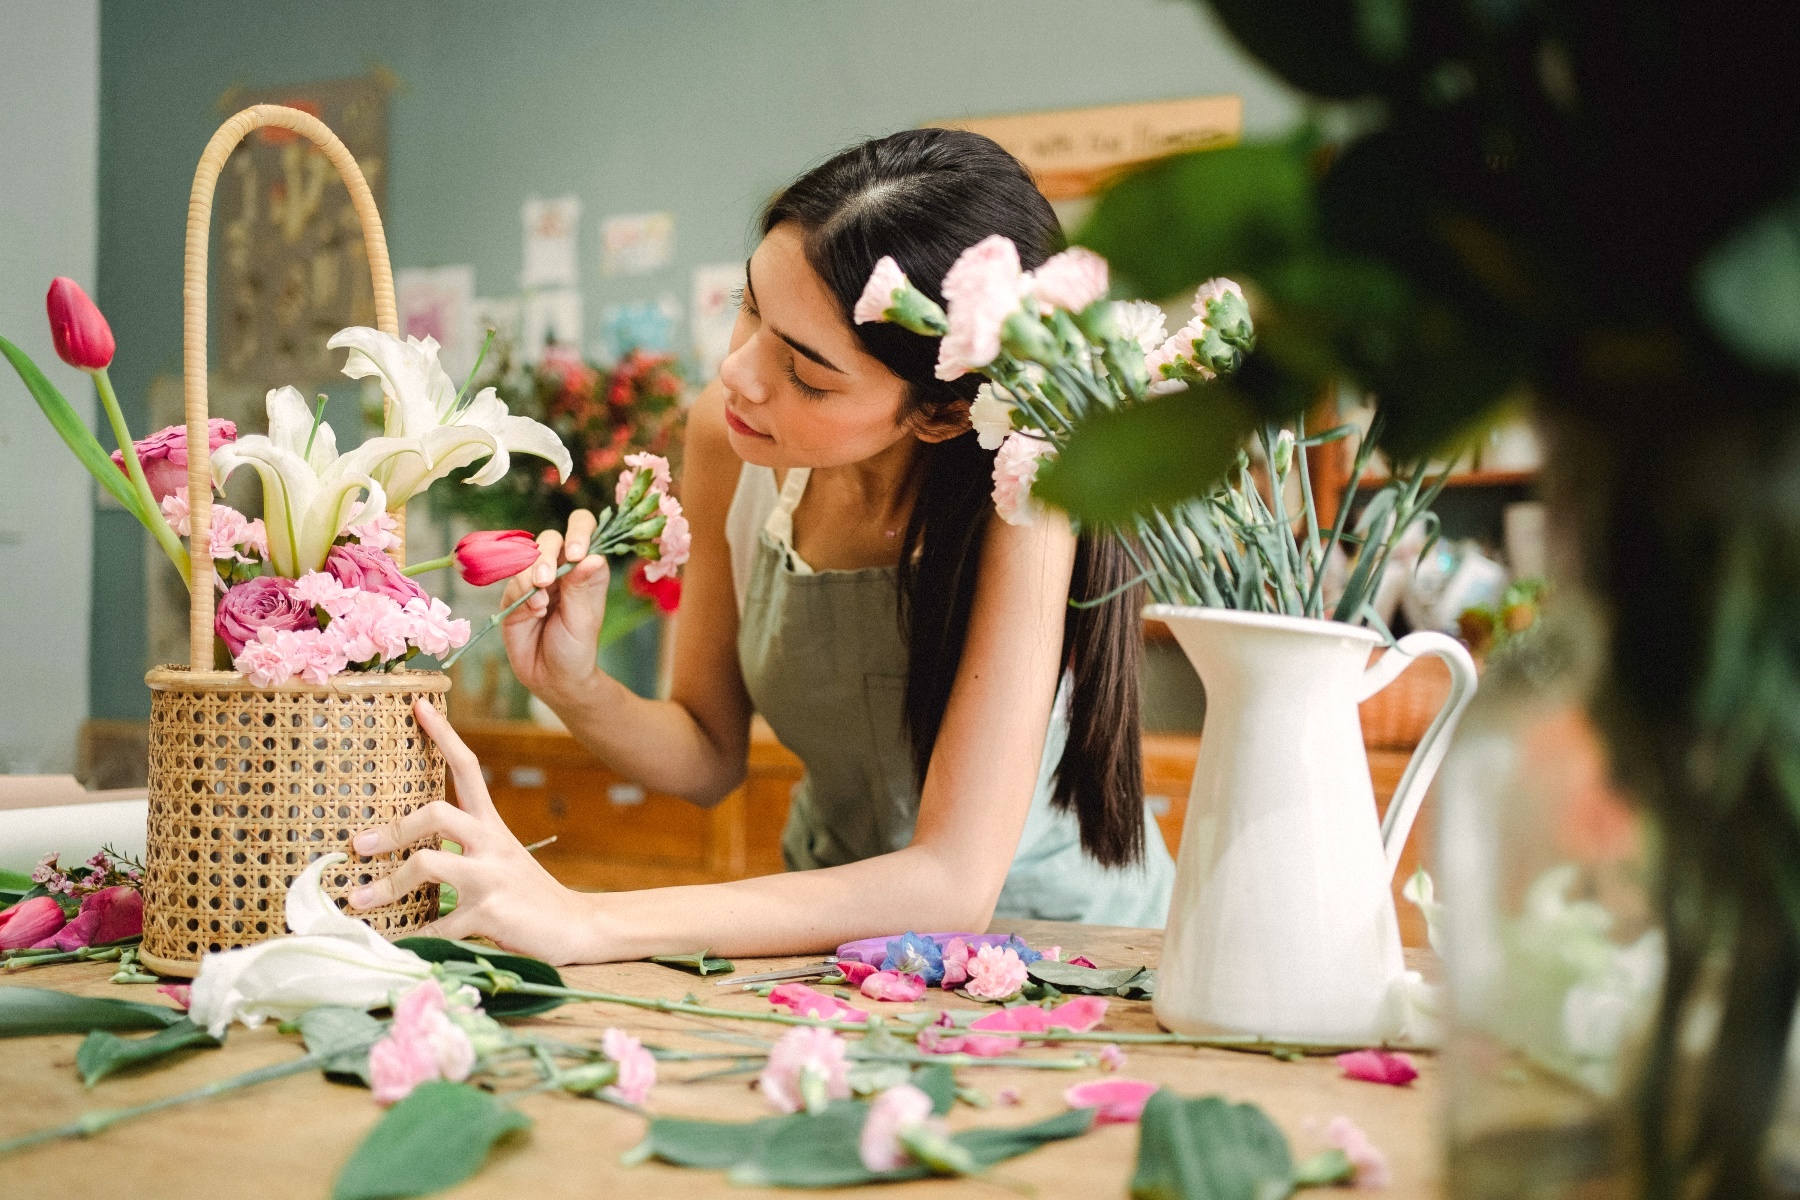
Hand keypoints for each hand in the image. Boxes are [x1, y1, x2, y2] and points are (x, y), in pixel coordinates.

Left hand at [347, 699, 597, 964]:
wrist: (576, 927)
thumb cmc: (528, 895)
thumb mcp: (500, 860)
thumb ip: (463, 851)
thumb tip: (408, 854)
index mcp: (493, 826)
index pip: (468, 768)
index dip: (443, 735)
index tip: (417, 706)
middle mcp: (492, 843)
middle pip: (436, 813)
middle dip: (391, 829)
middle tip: (357, 846)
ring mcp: (491, 878)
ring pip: (428, 865)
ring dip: (387, 885)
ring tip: (358, 901)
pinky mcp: (490, 914)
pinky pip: (437, 923)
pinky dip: (409, 936)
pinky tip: (393, 943)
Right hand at [500, 510, 610, 707]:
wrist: (552, 678)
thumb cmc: (577, 648)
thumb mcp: (584, 619)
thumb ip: (582, 587)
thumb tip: (593, 557)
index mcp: (586, 568)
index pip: (584, 531)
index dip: (579, 532)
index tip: (576, 552)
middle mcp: (561, 569)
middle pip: (550, 539)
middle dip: (546, 555)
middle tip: (546, 580)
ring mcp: (535, 579)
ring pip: (525, 557)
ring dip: (530, 575)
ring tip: (540, 605)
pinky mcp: (513, 594)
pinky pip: (511, 581)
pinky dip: (520, 593)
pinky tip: (532, 612)